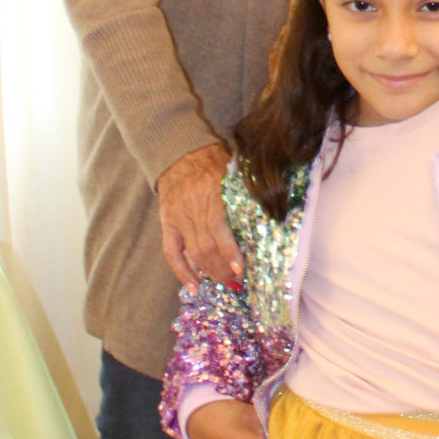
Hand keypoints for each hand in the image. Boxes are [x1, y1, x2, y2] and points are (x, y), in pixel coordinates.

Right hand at [158, 142, 242, 285]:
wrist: (179, 151)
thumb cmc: (214, 161)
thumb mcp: (233, 170)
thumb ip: (245, 192)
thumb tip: (271, 216)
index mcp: (211, 190)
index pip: (218, 227)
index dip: (229, 251)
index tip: (241, 269)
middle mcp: (192, 205)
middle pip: (206, 246)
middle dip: (223, 269)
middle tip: (238, 282)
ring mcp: (178, 215)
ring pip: (193, 252)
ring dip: (210, 272)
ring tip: (225, 284)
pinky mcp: (167, 222)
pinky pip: (171, 252)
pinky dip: (182, 271)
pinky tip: (194, 287)